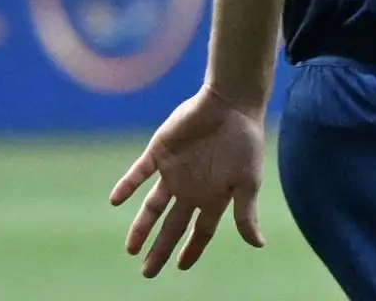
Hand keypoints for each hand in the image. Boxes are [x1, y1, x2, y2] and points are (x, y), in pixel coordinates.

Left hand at [111, 87, 266, 276]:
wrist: (233, 102)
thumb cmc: (245, 141)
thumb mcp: (249, 181)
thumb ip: (246, 213)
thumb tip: (258, 245)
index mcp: (213, 195)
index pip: (201, 230)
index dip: (192, 249)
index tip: (180, 267)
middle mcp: (191, 187)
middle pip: (173, 224)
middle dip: (161, 248)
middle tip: (147, 272)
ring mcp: (174, 171)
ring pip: (153, 205)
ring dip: (141, 226)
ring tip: (131, 249)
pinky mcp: (159, 152)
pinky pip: (139, 172)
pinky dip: (127, 185)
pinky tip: (116, 200)